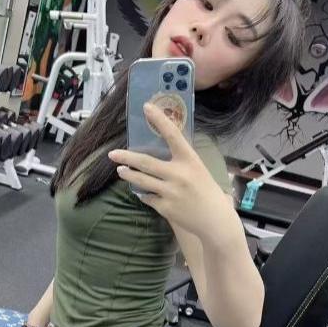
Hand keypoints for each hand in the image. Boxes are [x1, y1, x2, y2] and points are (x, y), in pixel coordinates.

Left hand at [109, 102, 234, 240]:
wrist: (214, 219)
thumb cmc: (206, 190)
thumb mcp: (197, 169)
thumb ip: (180, 160)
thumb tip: (159, 148)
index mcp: (190, 160)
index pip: (173, 135)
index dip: (159, 120)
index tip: (146, 107)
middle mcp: (179, 174)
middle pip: (145, 162)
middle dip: (126, 157)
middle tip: (112, 154)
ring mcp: (170, 192)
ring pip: (141, 180)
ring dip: (128, 174)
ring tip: (121, 170)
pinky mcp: (165, 207)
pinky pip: (147, 197)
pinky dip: (144, 193)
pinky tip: (143, 191)